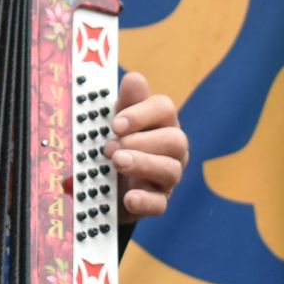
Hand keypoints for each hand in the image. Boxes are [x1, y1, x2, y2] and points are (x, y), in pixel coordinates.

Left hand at [105, 71, 186, 222]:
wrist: (108, 184)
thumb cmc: (117, 143)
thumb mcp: (116, 122)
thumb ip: (125, 102)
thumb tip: (134, 78)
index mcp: (160, 123)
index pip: (164, 109)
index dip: (142, 113)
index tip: (116, 123)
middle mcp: (171, 149)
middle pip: (175, 140)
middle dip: (143, 141)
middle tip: (113, 146)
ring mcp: (167, 177)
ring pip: (171, 170)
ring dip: (143, 165)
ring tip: (117, 162)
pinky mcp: (158, 202)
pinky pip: (159, 204)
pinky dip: (144, 200)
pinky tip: (129, 197)